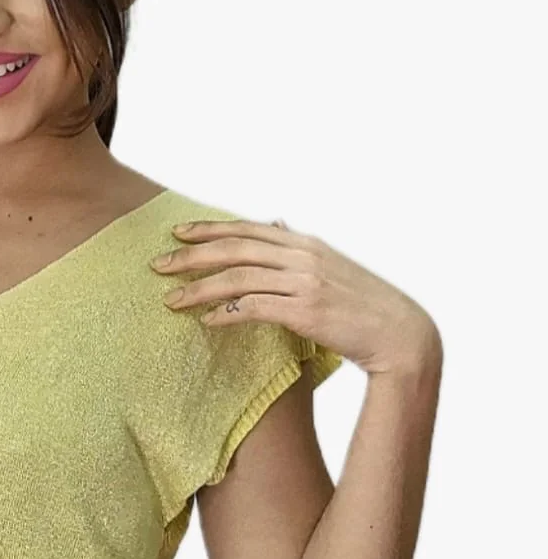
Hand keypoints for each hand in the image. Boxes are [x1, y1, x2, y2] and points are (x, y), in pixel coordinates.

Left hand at [150, 216, 440, 376]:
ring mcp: (305, 283)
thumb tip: (275, 224)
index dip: (210, 228)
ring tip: (170, 300)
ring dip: (199, 288)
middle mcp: (303, 256)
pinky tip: (204, 322)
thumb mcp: (332, 266)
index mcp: (306, 244)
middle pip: (235, 248)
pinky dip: (225, 313)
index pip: (248, 229)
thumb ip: (298, 247)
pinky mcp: (305, 312)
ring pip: (238, 277)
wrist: (401, 334)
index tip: (177, 232)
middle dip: (191, 256)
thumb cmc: (364, 306)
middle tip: (157, 266)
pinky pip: (254, 308)